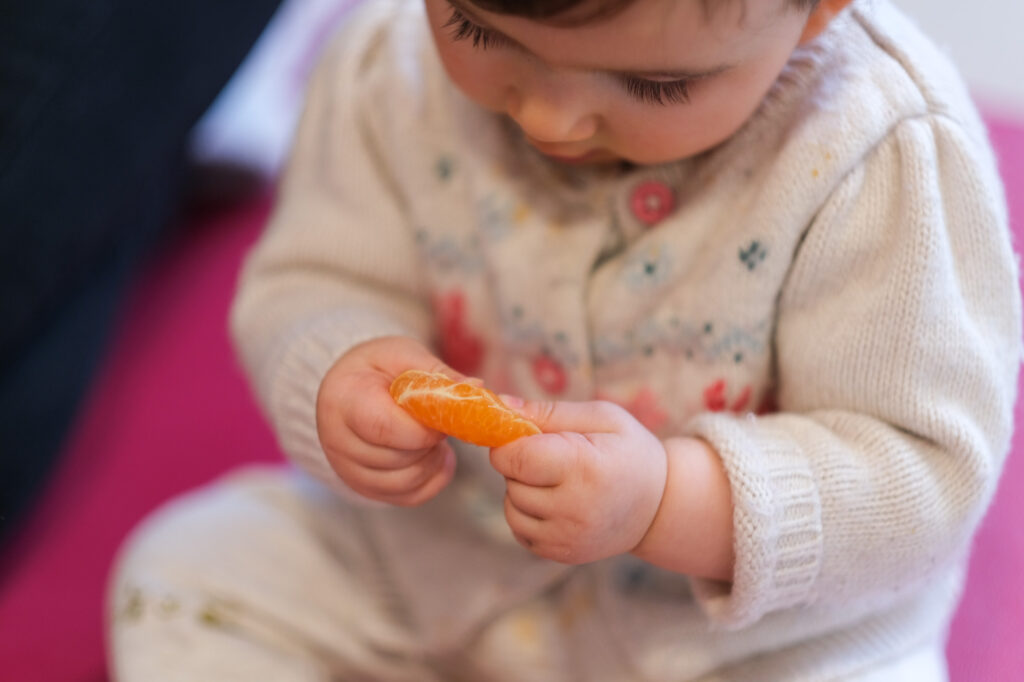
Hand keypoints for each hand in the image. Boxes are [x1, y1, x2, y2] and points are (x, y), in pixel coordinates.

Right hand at [316, 336, 458, 505]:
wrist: (347, 388)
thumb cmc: (376, 368)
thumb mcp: (403, 355)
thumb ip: (437, 374)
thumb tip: (476, 388)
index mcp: (344, 400)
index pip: (385, 427)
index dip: (423, 428)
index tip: (442, 416)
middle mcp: (337, 441)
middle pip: (397, 459)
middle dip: (430, 443)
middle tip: (440, 422)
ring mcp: (347, 469)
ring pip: (405, 483)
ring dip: (433, 462)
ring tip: (435, 436)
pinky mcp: (364, 488)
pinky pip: (408, 497)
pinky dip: (432, 480)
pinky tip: (435, 456)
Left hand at [489, 399, 667, 563]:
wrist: (659, 506)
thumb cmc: (628, 451)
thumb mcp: (601, 418)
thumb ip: (548, 411)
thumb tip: (501, 405)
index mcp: (584, 467)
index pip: (515, 458)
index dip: (509, 444)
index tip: (524, 436)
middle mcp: (574, 509)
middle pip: (511, 482)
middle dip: (520, 465)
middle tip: (551, 457)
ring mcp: (567, 537)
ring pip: (511, 508)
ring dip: (521, 491)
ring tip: (554, 480)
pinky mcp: (562, 554)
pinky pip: (520, 530)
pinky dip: (528, 514)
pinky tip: (555, 502)